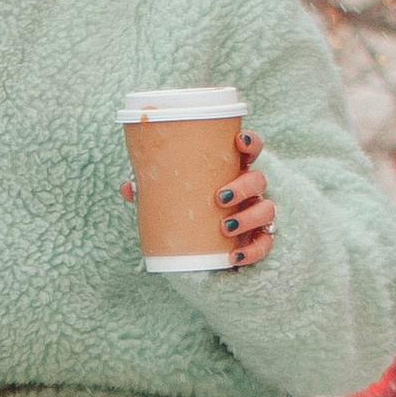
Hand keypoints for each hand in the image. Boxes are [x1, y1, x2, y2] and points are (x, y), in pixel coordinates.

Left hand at [116, 129, 274, 270]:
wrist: (198, 250)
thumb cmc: (187, 212)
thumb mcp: (169, 199)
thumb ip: (152, 191)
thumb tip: (128, 187)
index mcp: (231, 172)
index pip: (249, 150)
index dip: (249, 142)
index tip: (237, 141)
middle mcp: (248, 191)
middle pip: (258, 179)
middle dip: (243, 186)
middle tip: (220, 197)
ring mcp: (256, 215)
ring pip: (267, 209)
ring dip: (248, 217)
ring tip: (225, 227)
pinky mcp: (258, 240)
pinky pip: (265, 244)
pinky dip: (253, 250)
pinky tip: (235, 255)